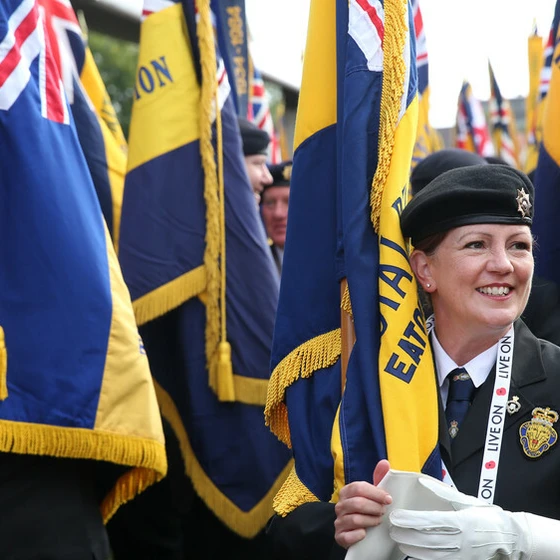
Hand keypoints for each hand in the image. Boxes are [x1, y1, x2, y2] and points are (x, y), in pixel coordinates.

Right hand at [334, 460, 391, 548]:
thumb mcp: (371, 493)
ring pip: (355, 519)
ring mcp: (339, 521)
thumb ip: (378, 478)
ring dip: (370, 521)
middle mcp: (340, 505)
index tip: (388, 499)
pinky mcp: (339, 536)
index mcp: (346, 491)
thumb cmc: (365, 508)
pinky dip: (359, 535)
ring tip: (378, 521)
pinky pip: (348, 536)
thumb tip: (385, 463)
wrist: (353, 530)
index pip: (359, 488)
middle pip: (358, 503)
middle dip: (374, 508)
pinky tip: (365, 534)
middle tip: (383, 511)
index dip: (376, 493)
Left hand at [389, 506, 531, 559]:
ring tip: (401, 542)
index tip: (396, 517)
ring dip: (413, 549)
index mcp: (460, 521)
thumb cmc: (488, 517)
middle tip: (393, 530)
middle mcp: (460, 539)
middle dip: (406, 536)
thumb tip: (423, 481)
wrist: (510, 537)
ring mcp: (462, 554)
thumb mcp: (467, 501)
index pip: (429, 521)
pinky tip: (415, 555)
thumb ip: (444, 493)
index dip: (410, 520)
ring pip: (431, 555)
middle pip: (426, 540)